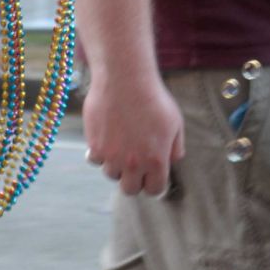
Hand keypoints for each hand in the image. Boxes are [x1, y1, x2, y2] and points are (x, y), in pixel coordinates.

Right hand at [82, 72, 184, 197]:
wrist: (124, 79)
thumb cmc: (152, 98)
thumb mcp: (175, 123)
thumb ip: (175, 148)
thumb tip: (171, 161)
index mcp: (156, 160)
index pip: (154, 190)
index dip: (153, 184)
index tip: (150, 177)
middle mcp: (133, 163)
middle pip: (129, 189)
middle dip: (133, 180)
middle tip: (134, 166)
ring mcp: (112, 156)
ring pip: (111, 174)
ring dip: (116, 165)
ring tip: (119, 146)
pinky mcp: (95, 145)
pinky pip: (94, 160)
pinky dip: (99, 153)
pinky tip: (105, 139)